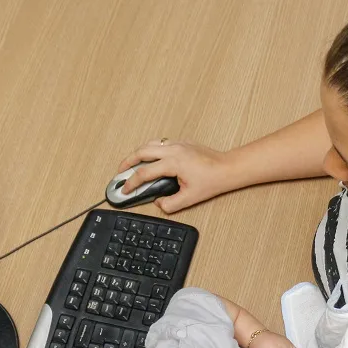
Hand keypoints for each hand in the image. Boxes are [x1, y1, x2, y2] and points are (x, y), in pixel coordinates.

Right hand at [117, 139, 237, 213]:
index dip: (132, 182)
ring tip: (131, 163)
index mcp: (173, 163)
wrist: (227, 169)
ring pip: (150, 144)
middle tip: (120, 172)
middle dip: (127, 162)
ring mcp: (178, 144)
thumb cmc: (213, 181)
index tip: (125, 189)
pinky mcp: (183, 143)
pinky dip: (151, 149)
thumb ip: (170, 204)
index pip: (145, 172)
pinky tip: (150, 157)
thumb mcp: (190, 198)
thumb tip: (159, 203)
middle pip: (141, 151)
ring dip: (138, 153)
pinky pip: (161, 143)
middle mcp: (173, 150)